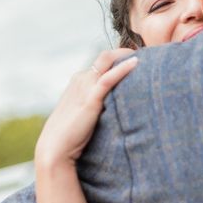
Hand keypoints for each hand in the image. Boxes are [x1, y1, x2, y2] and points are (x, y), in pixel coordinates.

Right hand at [35, 49, 137, 166]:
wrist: (54, 150)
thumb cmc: (68, 138)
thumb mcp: (82, 115)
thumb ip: (95, 107)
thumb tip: (115, 111)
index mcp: (77, 82)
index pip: (101, 62)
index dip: (119, 58)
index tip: (138, 61)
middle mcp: (80, 80)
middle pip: (106, 57)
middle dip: (125, 53)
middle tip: (148, 56)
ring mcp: (83, 87)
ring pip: (107, 61)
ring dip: (126, 56)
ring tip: (148, 58)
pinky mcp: (90, 100)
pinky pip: (108, 79)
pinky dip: (122, 69)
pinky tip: (136, 63)